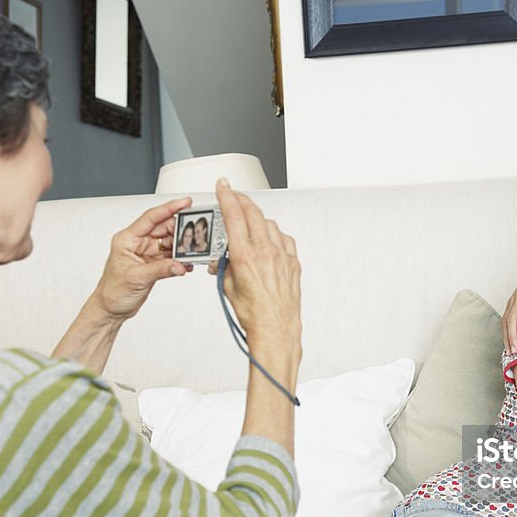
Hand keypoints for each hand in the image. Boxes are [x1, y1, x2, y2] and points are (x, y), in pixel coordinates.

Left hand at [91, 197, 192, 321]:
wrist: (110, 309)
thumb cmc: (113, 291)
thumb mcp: (137, 278)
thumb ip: (161, 269)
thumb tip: (179, 265)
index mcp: (127, 239)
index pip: (151, 218)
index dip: (169, 208)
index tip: (185, 203)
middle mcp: (138, 243)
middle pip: (164, 228)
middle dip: (181, 229)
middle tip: (196, 231)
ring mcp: (147, 253)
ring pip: (170, 242)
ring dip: (182, 246)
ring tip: (194, 250)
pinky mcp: (154, 263)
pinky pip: (171, 256)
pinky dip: (180, 259)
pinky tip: (187, 263)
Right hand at [215, 179, 301, 356]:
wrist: (275, 330)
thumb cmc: (253, 315)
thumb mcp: (227, 287)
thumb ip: (225, 266)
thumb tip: (223, 259)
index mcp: (245, 255)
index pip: (234, 215)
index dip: (227, 196)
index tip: (223, 186)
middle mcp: (266, 252)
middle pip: (253, 213)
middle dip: (241, 200)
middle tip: (234, 195)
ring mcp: (282, 256)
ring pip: (269, 224)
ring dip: (257, 219)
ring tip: (249, 224)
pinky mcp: (293, 264)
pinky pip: (285, 240)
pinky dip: (275, 236)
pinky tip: (269, 241)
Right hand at [502, 270, 516, 354]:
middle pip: (512, 317)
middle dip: (512, 335)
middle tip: (515, 350)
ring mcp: (512, 300)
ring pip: (506, 319)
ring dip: (506, 336)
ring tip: (510, 350)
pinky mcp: (509, 304)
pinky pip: (504, 319)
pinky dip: (505, 332)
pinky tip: (507, 343)